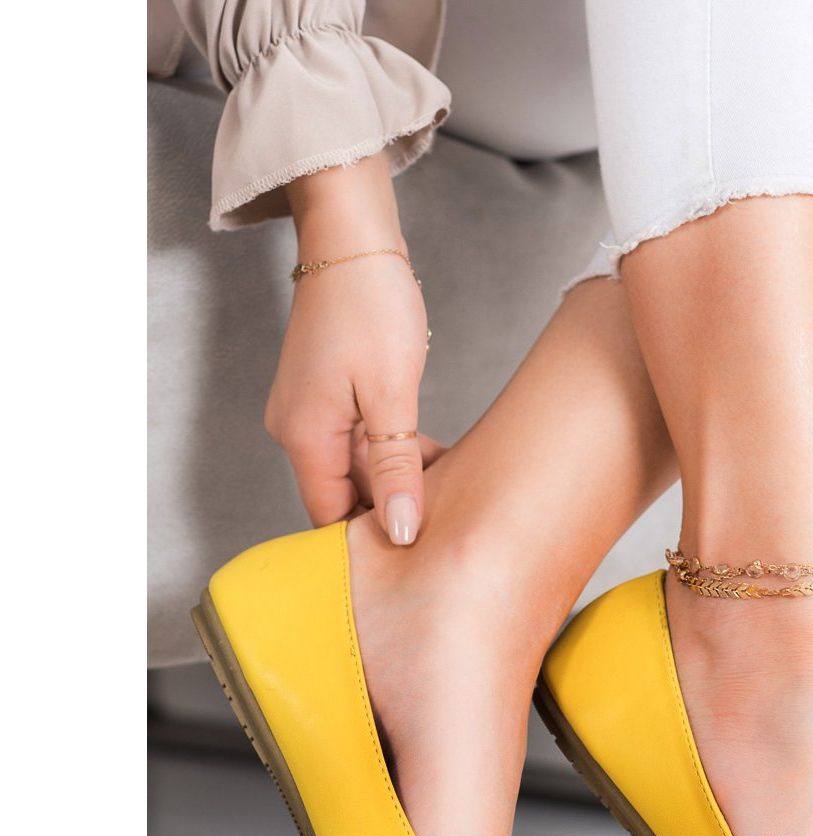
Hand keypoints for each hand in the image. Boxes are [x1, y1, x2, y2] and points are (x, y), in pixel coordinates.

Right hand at [266, 156, 440, 543]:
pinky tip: (432, 456)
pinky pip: (359, 443)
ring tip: (449, 486)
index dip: (372, 540)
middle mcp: (297, 430)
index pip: (330, 517)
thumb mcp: (391, 396)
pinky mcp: (328, 396)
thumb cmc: (369, 305)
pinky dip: (393, 453)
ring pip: (357, 469)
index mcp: (304, 437)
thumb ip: (395, 469)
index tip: (420, 553)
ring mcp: (311, 412)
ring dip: (399, 479)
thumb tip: (401, 530)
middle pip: (343, 495)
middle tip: (447, 517)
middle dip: (391, 509)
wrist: (353, 239)